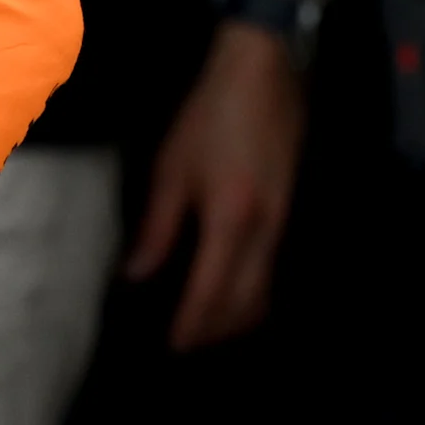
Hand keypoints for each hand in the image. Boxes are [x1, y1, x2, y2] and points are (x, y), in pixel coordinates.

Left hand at [127, 19, 305, 347]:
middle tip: (186, 346)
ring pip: (266, 289)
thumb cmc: (208, 119)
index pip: (210, 290)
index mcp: (230, 221)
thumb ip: (156, 228)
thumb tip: (136, 275)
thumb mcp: (171, 170)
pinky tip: (231, 290)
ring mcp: (282, 223)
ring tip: (205, 328)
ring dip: (237, 316)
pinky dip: (252, 291)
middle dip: (216, 330)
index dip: (192, 323)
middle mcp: (264, 231)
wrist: (262, 77)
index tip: (173, 347)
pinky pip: (272, 268)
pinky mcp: (288, 212)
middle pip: (245, 301)